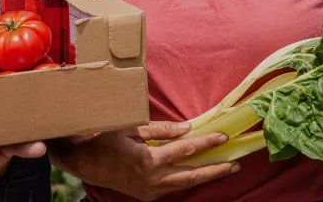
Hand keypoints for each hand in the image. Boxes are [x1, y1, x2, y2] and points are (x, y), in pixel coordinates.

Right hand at [49, 120, 239, 200]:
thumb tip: (187, 129)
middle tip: (235, 163)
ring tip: (226, 170)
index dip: (205, 143)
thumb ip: (161, 129)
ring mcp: (151, 190)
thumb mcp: (131, 127)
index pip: (184, 150)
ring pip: (185, 185)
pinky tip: (201, 174)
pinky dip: (188, 181)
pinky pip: (173, 188)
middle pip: (192, 175)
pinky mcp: (148, 195)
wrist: (87, 163)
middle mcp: (153, 179)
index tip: (222, 137)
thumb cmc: (107, 140)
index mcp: (148, 160)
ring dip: (207, 177)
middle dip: (215, 168)